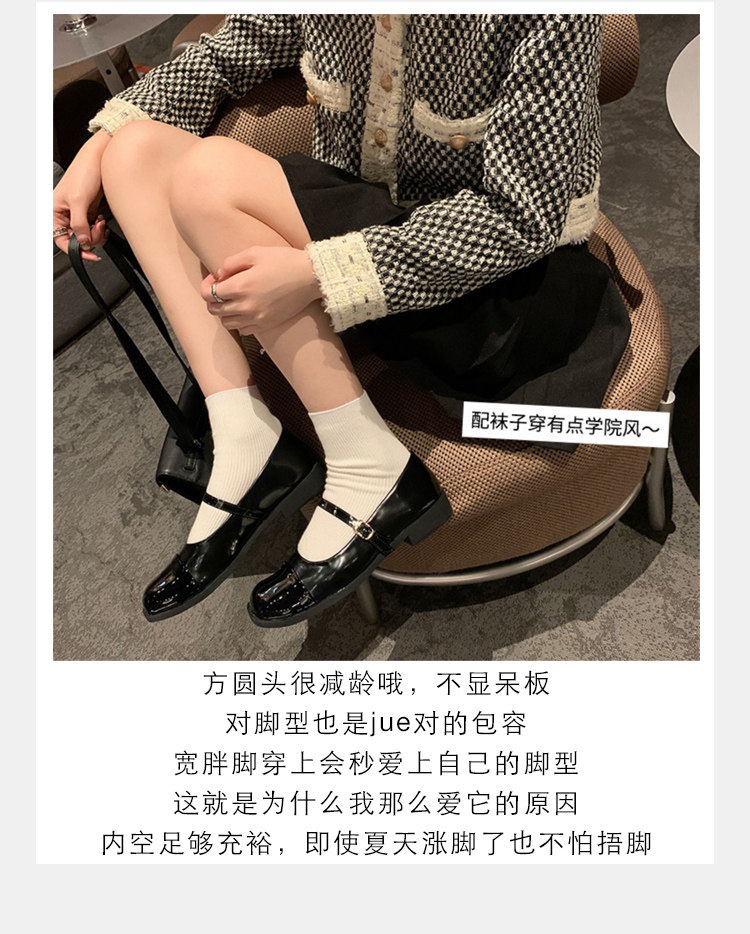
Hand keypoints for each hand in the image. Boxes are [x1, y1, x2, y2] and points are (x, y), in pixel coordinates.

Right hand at [53, 130, 110, 260]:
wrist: (102, 159)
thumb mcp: (79, 200)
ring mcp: (79, 213)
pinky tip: (103, 220)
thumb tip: (83, 242)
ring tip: (100, 222)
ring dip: (97, 233)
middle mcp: (66, 214)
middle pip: (77, 240)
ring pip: (88, 236)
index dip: (75, 249)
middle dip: (90, 238)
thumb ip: (79, 224)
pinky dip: (101, 228)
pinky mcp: (91, 211)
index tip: (89, 254)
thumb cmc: (85, 171)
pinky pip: (96, 229)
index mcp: (55, 211)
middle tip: (97, 229)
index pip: (61, 239)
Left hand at [201, 245, 322, 334]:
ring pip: (227, 322)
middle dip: (212, 298)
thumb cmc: (284, 261)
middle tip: (221, 288)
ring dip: (224, 312)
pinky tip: (244, 310)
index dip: (206, 285)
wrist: (311, 277)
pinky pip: (243, 330)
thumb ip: (231, 263)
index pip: (208, 293)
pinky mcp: (266, 325)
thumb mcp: (254, 252)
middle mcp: (245, 306)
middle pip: (214, 310)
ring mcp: (256, 318)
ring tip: (232, 300)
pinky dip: (238, 321)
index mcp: (240, 286)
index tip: (214, 278)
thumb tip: (219, 274)